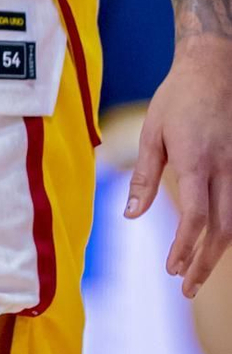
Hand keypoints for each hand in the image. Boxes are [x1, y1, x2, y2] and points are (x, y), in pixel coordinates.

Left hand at [125, 33, 231, 297]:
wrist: (214, 66)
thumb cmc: (177, 98)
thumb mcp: (152, 133)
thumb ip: (144, 177)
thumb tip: (132, 216)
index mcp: (197, 162)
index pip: (196, 217)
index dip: (185, 248)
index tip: (172, 270)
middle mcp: (225, 168)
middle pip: (222, 229)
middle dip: (204, 262)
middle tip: (186, 287)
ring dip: (219, 252)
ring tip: (198, 273)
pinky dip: (230, 228)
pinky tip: (217, 244)